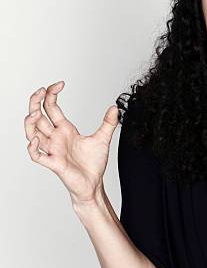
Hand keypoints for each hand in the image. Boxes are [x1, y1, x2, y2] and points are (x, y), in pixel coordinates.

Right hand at [25, 80, 119, 204]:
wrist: (94, 183)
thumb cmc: (93, 163)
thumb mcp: (103, 139)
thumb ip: (108, 123)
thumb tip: (116, 107)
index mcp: (64, 129)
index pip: (51, 108)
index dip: (51, 94)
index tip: (60, 84)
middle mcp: (55, 138)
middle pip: (37, 117)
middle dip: (35, 103)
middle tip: (40, 91)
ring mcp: (53, 150)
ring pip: (32, 133)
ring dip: (30, 123)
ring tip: (35, 113)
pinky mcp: (54, 163)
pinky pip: (37, 155)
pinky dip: (34, 147)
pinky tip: (38, 138)